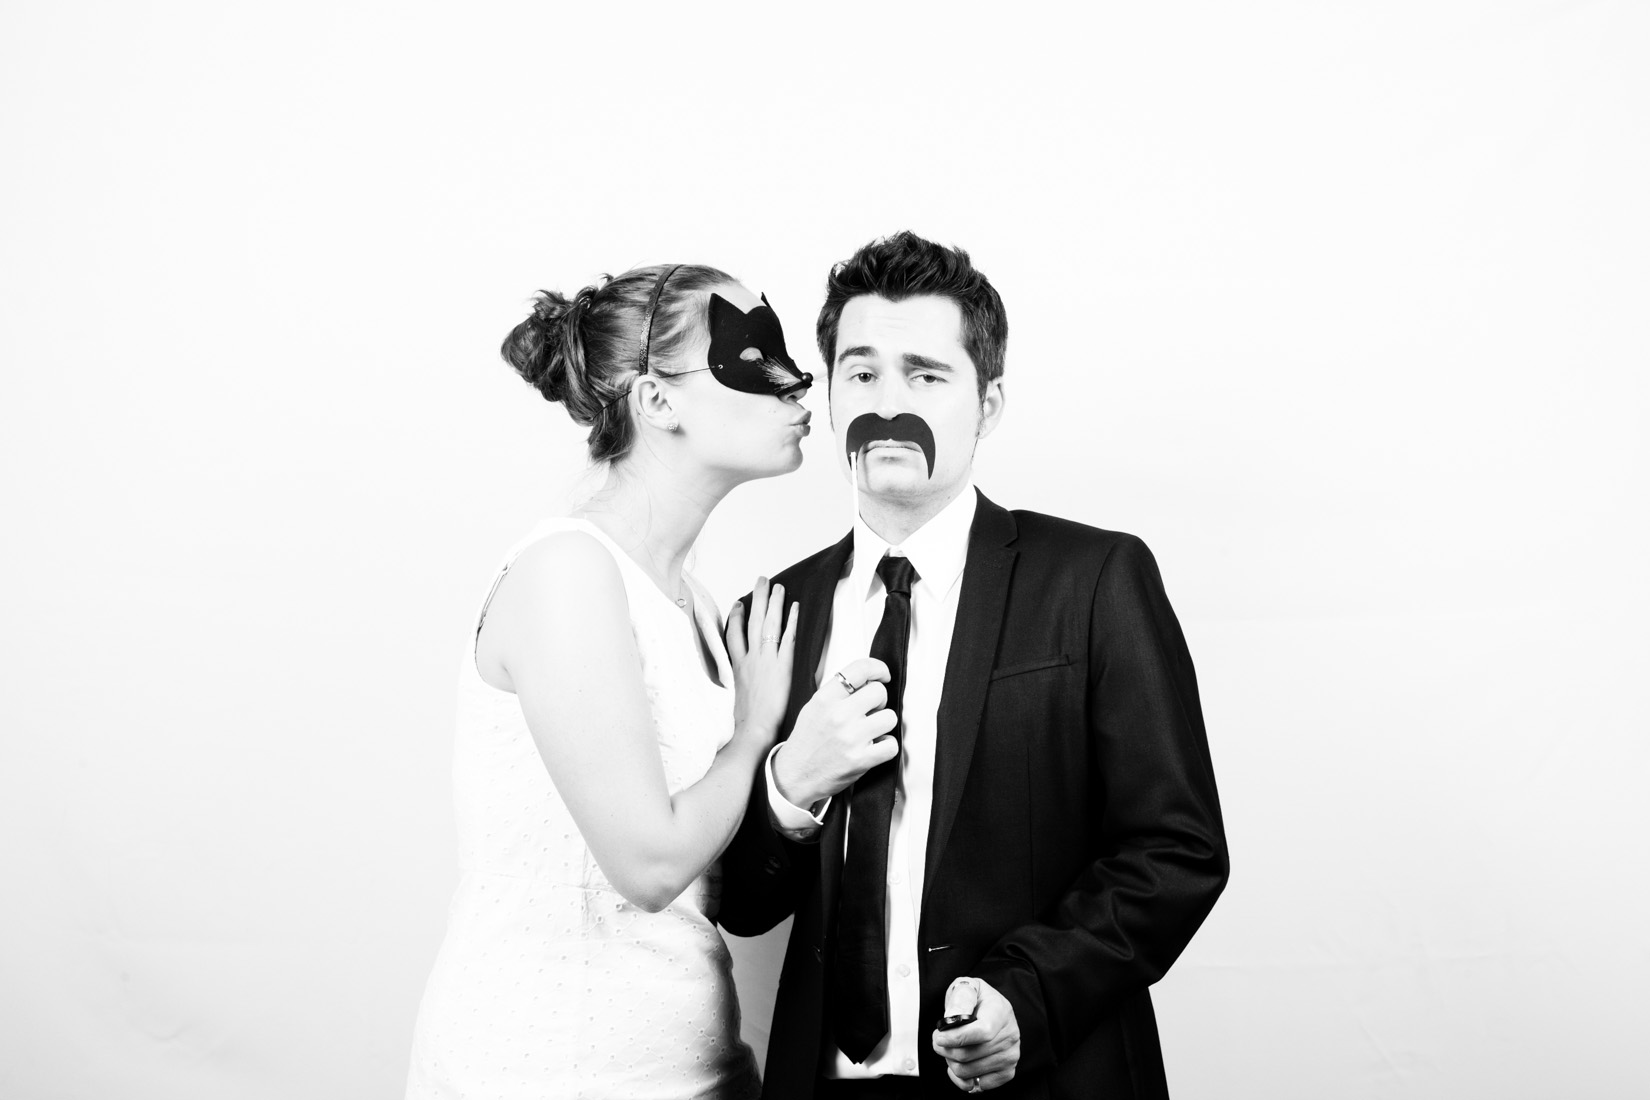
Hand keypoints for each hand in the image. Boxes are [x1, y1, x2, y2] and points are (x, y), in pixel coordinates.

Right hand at [725, 577, 797, 745]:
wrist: (751, 731)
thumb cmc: (744, 722)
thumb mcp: (734, 697)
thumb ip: (738, 683)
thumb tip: (741, 682)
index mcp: (736, 666)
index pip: (733, 634)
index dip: (736, 617)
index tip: (739, 605)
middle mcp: (749, 659)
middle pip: (752, 621)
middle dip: (757, 598)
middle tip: (762, 581)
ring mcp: (765, 660)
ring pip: (768, 624)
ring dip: (774, 603)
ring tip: (778, 587)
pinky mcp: (782, 666)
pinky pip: (787, 638)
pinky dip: (791, 621)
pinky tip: (795, 608)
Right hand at [771, 656, 897, 809]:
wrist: (794, 776)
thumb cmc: (806, 742)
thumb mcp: (813, 707)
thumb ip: (838, 692)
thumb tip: (868, 681)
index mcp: (825, 699)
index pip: (859, 669)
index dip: (878, 668)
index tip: (882, 675)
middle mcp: (838, 715)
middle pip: (879, 692)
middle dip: (879, 701)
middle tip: (870, 712)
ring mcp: (850, 738)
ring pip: (890, 717)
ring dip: (883, 725)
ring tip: (870, 732)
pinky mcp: (860, 760)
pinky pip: (891, 745)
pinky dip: (886, 747)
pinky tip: (873, 748)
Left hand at [931, 978, 1019, 1091]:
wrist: (991, 1010)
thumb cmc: (976, 1000)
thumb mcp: (967, 987)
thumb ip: (960, 997)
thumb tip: (953, 1017)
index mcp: (1001, 1011)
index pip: (982, 1032)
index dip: (956, 1038)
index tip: (939, 1037)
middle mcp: (1010, 1035)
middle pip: (969, 1054)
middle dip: (945, 1049)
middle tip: (938, 1040)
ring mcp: (1010, 1056)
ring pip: (968, 1071)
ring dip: (950, 1062)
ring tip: (950, 1049)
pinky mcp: (1006, 1072)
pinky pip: (975, 1086)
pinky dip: (961, 1078)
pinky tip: (960, 1062)